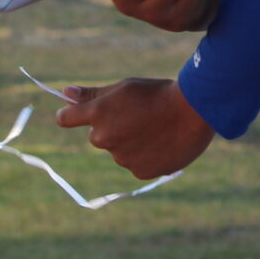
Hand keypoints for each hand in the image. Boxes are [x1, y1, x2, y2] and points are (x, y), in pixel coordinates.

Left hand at [56, 77, 213, 179]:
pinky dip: (146, 155)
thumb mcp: (125, 87)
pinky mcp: (140, 171)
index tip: (77, 113)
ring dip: (131, 142)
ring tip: (157, 128)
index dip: (71, 115)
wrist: (194, 111)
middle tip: (139, 115)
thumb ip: (93, 94)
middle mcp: (104, 138)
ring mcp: (122, 157)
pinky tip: (162, 142)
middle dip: (113, 127)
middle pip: (99, 135)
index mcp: (98, 114)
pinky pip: (137, 164)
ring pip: (120, 151)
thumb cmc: (158, 94)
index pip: (66, 119)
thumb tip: (65, 93)